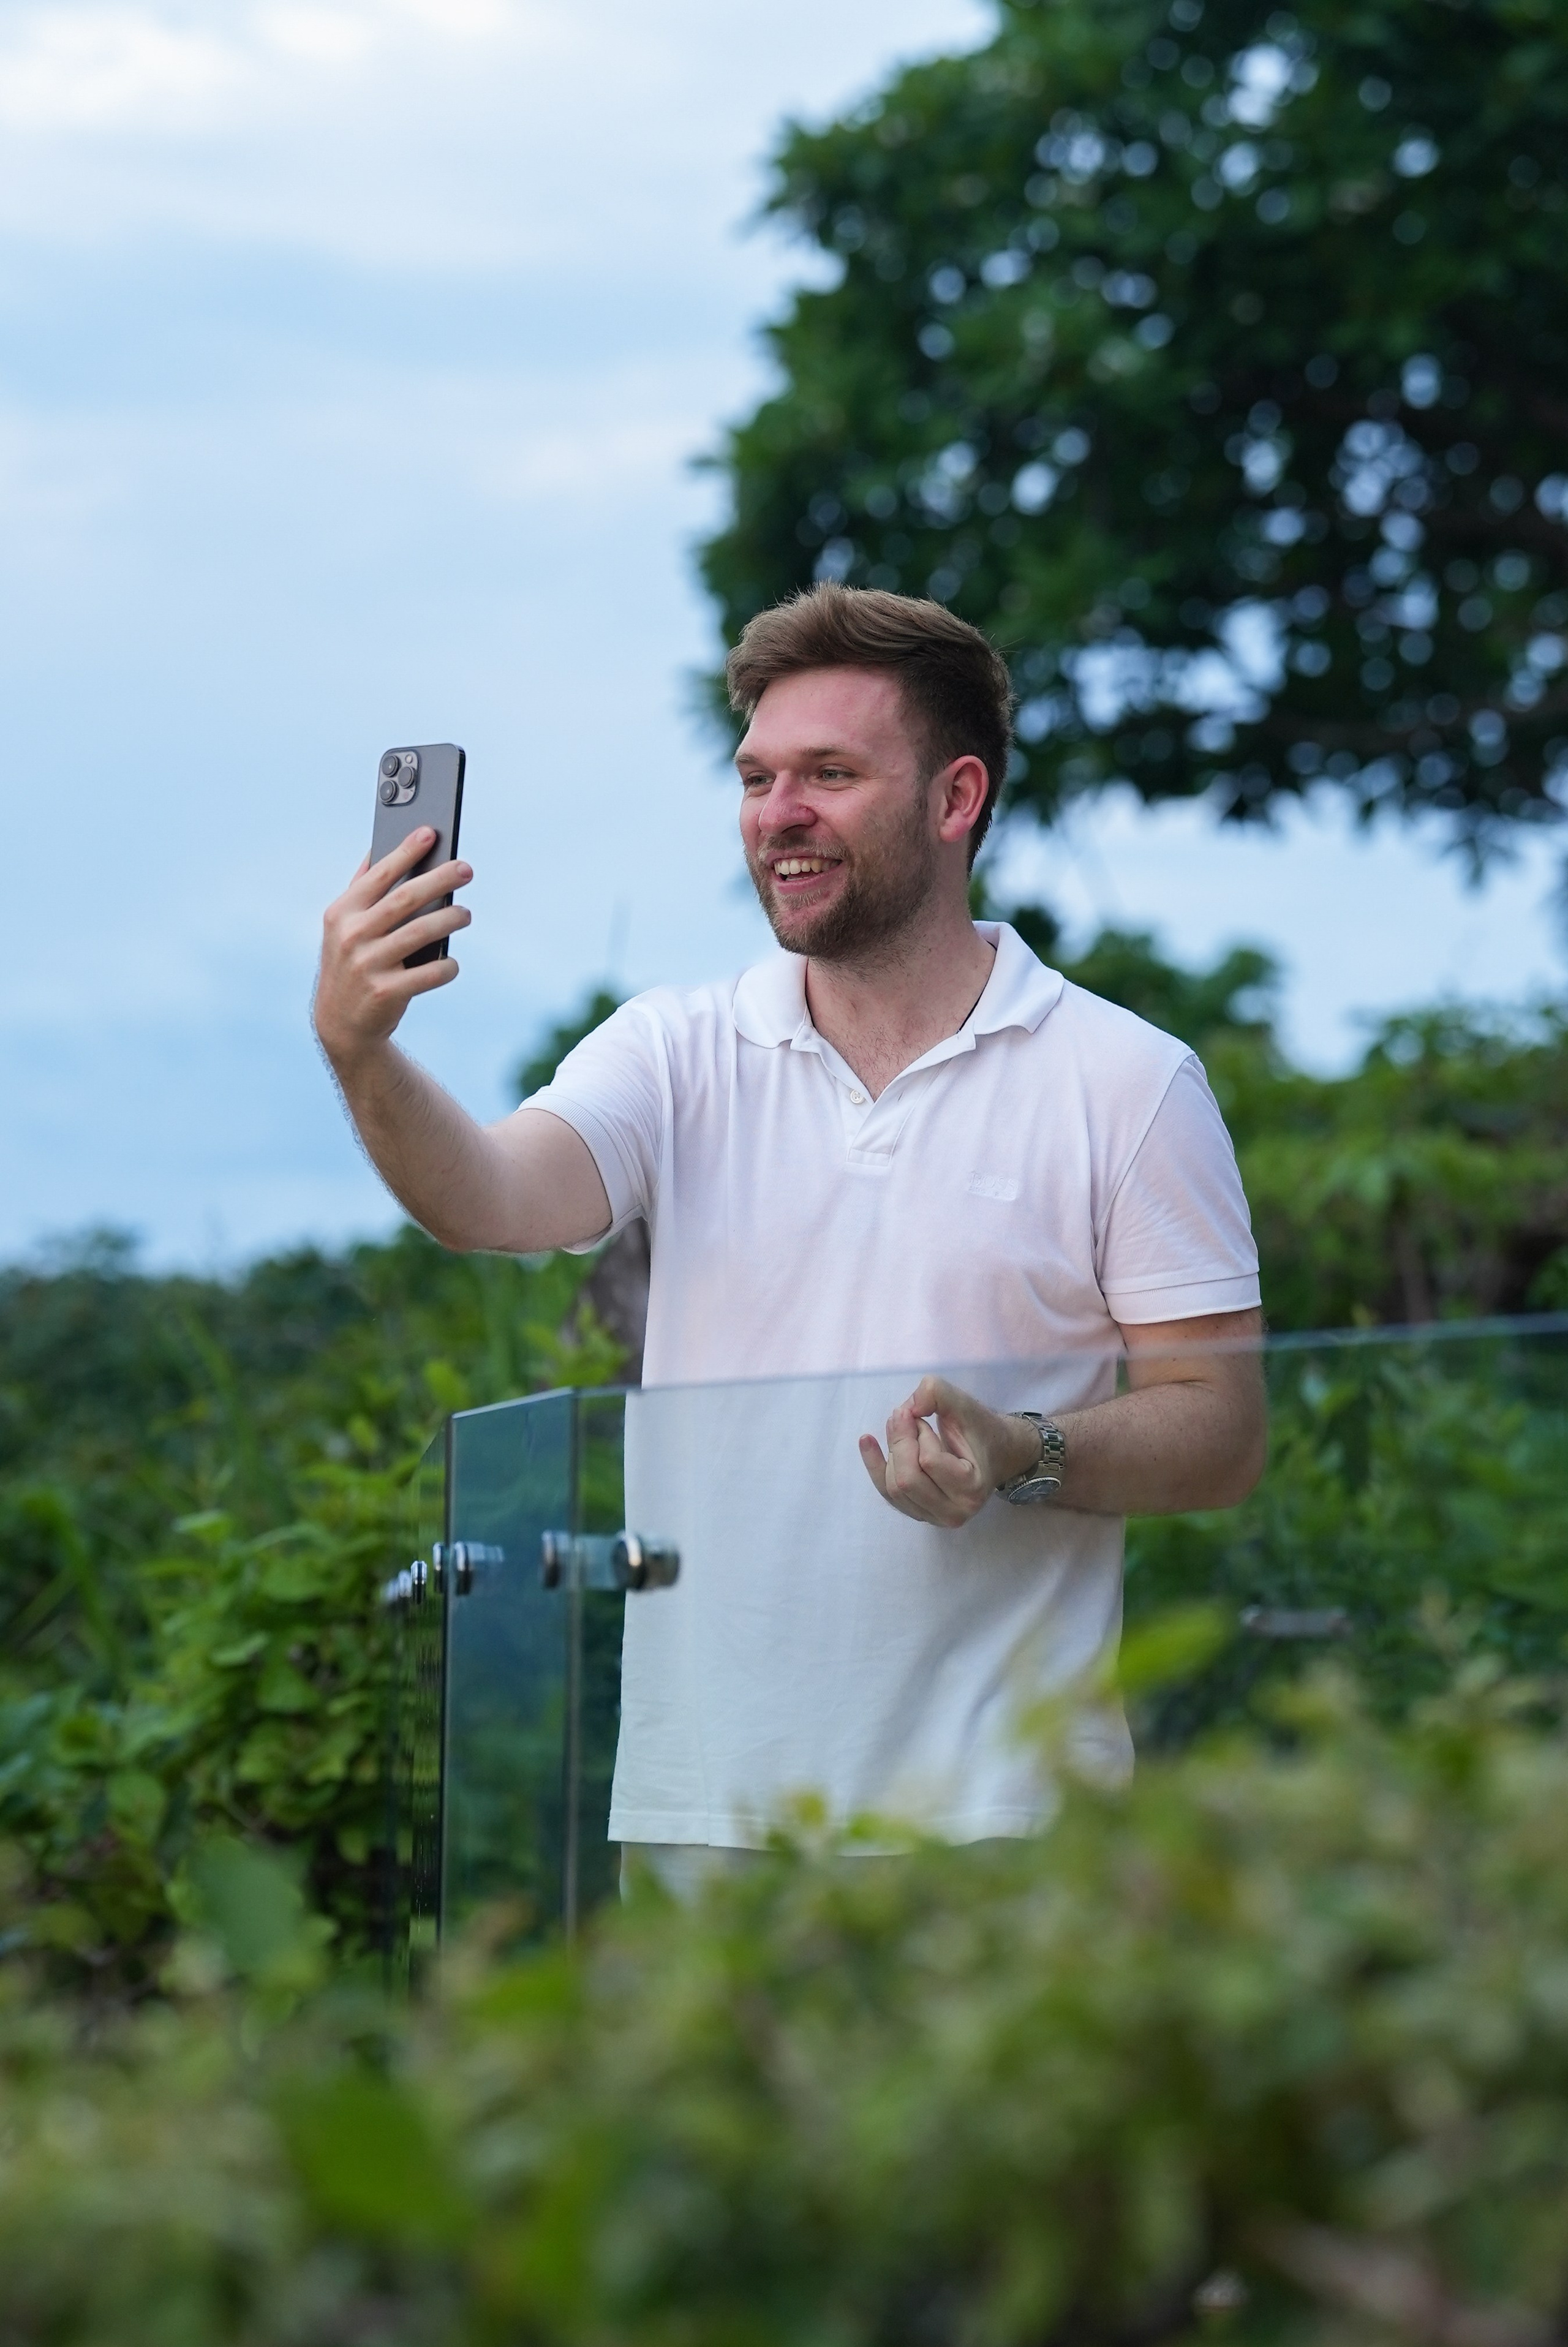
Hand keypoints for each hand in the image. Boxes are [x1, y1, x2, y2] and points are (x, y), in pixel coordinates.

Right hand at [313, 827, 472, 1066]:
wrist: (341, 1025)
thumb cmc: (351, 964)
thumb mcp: (343, 927)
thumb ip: (360, 891)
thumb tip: (380, 848)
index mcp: (341, 913)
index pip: (378, 874)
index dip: (405, 852)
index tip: (430, 833)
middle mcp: (351, 936)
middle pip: (405, 899)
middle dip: (440, 879)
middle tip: (466, 869)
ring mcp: (368, 965)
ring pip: (422, 932)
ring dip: (451, 919)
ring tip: (465, 914)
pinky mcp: (387, 992)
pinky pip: (430, 972)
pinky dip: (447, 966)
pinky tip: (451, 962)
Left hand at [858, 1376, 1040, 1528]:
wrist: (995, 1453)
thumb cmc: (981, 1430)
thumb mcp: (965, 1405)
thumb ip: (937, 1393)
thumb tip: (905, 1409)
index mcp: (971, 1489)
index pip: (929, 1461)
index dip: (920, 1433)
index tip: (925, 1417)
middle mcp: (954, 1513)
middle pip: (906, 1481)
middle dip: (899, 1442)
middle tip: (904, 1416)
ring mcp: (934, 1518)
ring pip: (893, 1488)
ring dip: (892, 1451)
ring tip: (902, 1426)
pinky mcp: (919, 1514)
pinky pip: (887, 1494)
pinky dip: (875, 1465)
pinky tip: (867, 1441)